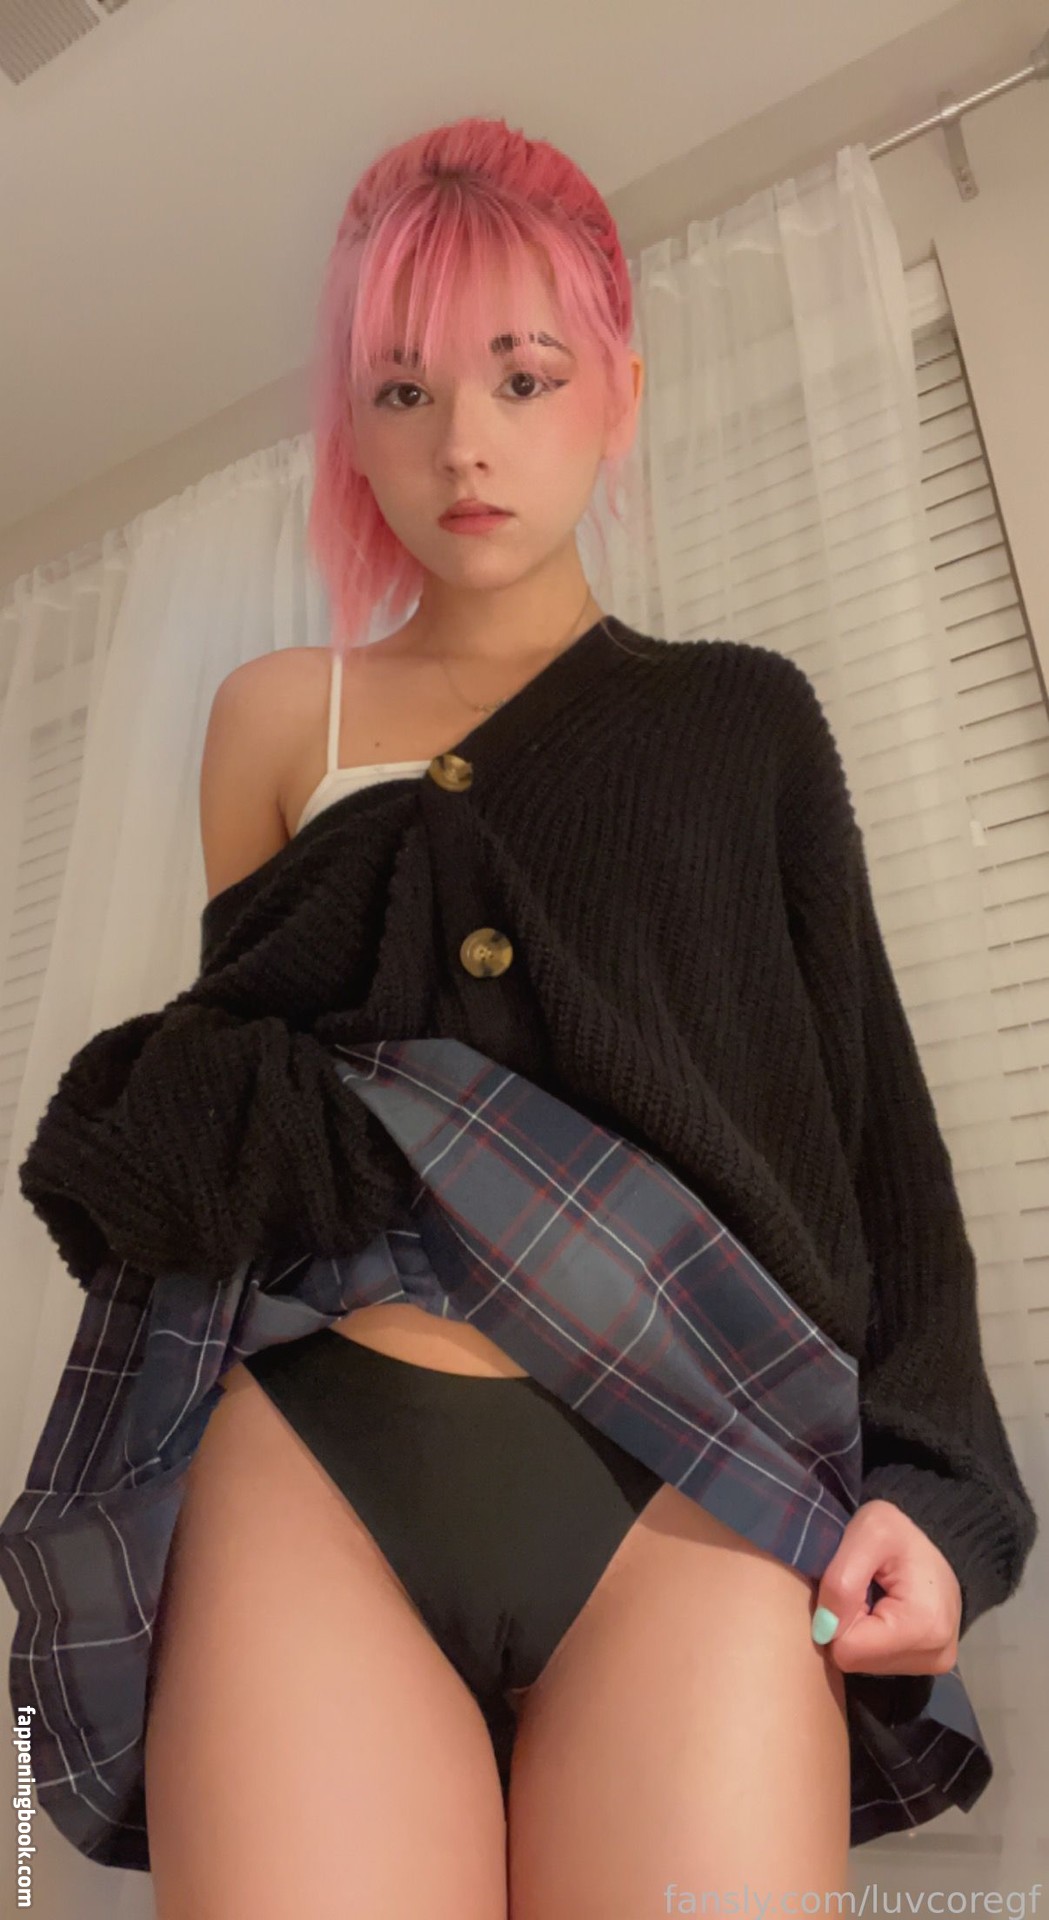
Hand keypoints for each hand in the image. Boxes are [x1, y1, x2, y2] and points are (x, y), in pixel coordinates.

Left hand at [811, 1498, 961, 1675]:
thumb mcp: (867, 1532)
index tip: (851, 1585)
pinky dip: (872, 1638)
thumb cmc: (897, 1532)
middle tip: (863, 1589)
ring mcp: (936, 1662)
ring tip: (875, 1597)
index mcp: (924, 1626)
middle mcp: (936, 1655)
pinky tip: (884, 1611)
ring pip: (865, 1664)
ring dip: (859, 1631)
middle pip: (856, 1661)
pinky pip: (880, 1662)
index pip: (849, 1649)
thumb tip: (824, 1631)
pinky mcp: (931, 1664)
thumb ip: (841, 1580)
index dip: (837, 1615)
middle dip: (848, 1624)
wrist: (931, 1538)